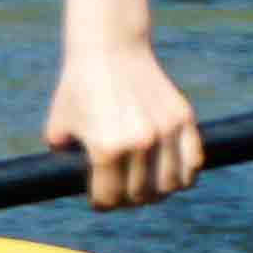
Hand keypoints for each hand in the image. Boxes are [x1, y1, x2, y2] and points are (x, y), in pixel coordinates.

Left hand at [45, 40, 205, 208]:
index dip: (102, 203)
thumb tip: (66, 181)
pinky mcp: (183, 118)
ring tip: (148, 186)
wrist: (108, 49)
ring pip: (171, 185)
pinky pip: (193, 162)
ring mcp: (165, 131)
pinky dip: (184, 174)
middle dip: (128, 199)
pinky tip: (170, 172)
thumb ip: (63, 157)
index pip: (109, 199)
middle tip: (123, 192)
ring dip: (158, 191)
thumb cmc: (78, 88)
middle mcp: (138, 143)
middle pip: (140, 195)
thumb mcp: (58, 125)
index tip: (100, 200)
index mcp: (105, 149)